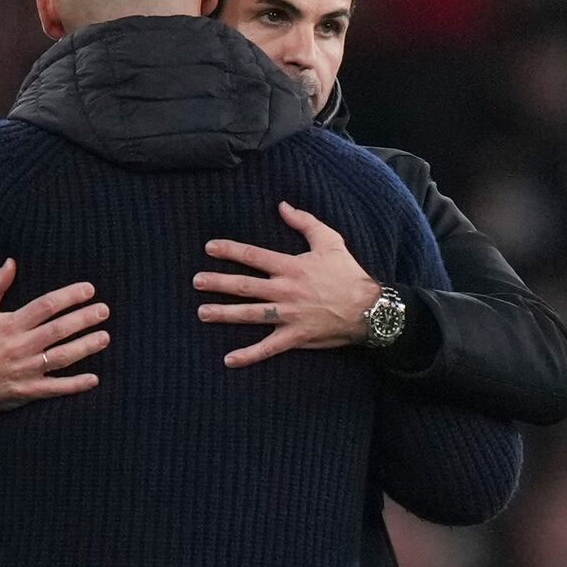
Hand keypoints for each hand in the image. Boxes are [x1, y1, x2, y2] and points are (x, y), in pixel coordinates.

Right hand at [0, 259, 110, 416]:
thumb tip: (10, 261)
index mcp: (10, 325)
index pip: (45, 306)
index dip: (68, 297)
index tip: (89, 289)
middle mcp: (20, 346)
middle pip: (57, 330)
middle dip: (83, 319)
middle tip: (104, 310)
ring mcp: (25, 370)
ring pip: (61, 357)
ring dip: (85, 347)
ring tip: (105, 337)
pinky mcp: (28, 390)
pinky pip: (55, 388)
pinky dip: (75, 385)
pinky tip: (94, 379)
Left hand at [194, 201, 382, 367]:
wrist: (370, 309)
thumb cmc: (348, 274)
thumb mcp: (330, 241)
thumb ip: (305, 222)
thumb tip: (283, 206)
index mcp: (291, 267)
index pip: (254, 256)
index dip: (230, 251)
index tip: (209, 248)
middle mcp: (285, 290)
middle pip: (245, 285)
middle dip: (218, 283)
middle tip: (196, 282)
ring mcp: (289, 315)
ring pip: (250, 314)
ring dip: (224, 314)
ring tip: (202, 312)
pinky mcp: (295, 336)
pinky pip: (268, 347)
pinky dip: (249, 355)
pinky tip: (229, 360)